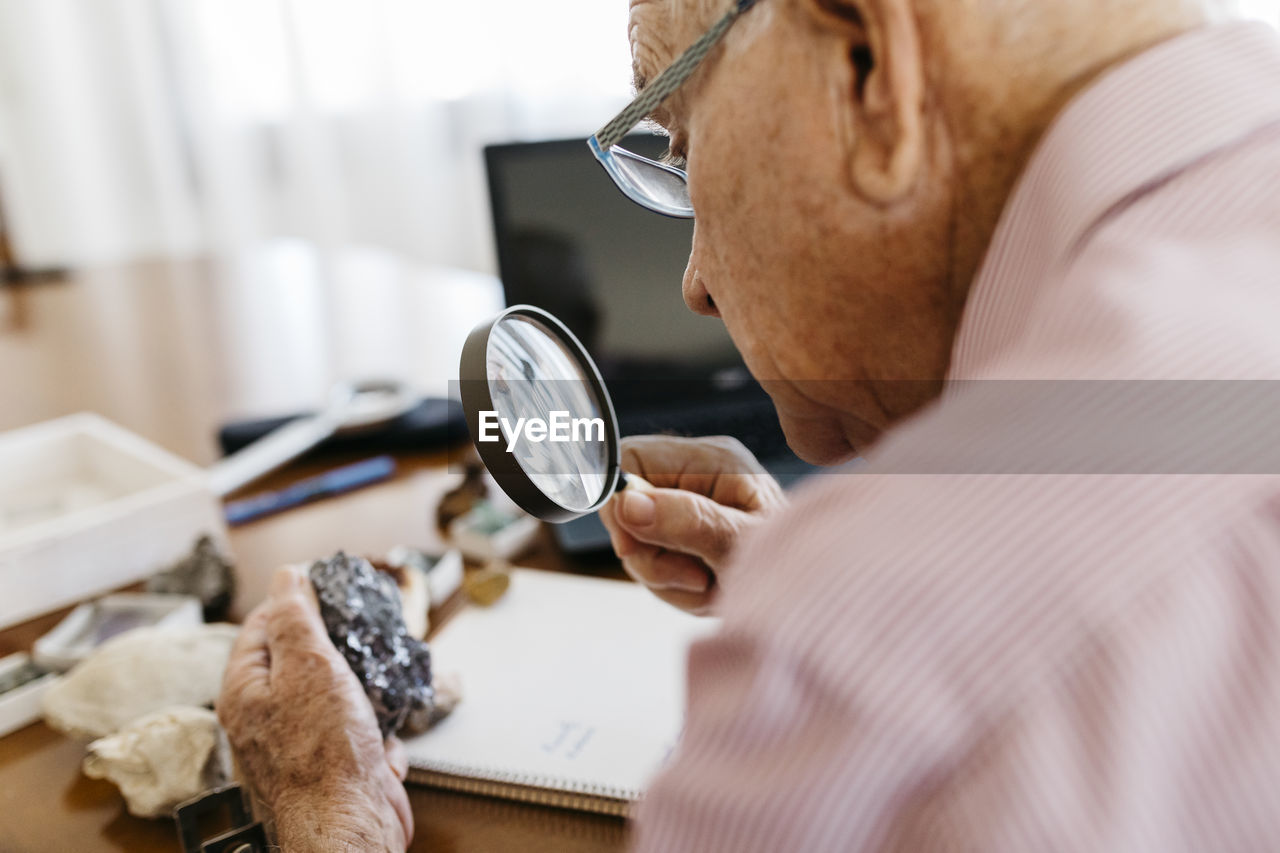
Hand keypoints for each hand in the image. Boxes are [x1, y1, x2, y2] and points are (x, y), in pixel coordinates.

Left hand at [218, 566, 412, 851]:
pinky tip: (379, 749)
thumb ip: (295, 617)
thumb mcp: (309, 664)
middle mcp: (264, 717)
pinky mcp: (331, 766)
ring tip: (372, 704)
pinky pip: (357, 734)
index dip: (296, 603)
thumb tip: (287, 577)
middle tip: (360, 645)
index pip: (261, 625)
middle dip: (339, 653)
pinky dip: (376, 737)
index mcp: (245, 688)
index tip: (328, 591)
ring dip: (365, 698)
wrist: (350, 825)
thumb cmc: (325, 753)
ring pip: (337, 696)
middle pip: (302, 660)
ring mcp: (298, 743)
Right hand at [599, 436, 786, 614]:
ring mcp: (692, 505)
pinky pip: (653, 560)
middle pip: (627, 507)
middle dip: (651, 555)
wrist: (817, 602)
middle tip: (693, 577)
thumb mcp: (739, 547)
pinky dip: (673, 585)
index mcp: (714, 460)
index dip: (621, 507)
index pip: (630, 460)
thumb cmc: (794, 568)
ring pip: (637, 542)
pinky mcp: (689, 534)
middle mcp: (699, 474)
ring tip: (708, 587)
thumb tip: (629, 502)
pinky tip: (705, 589)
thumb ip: (687, 522)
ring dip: (665, 577)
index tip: (635, 548)